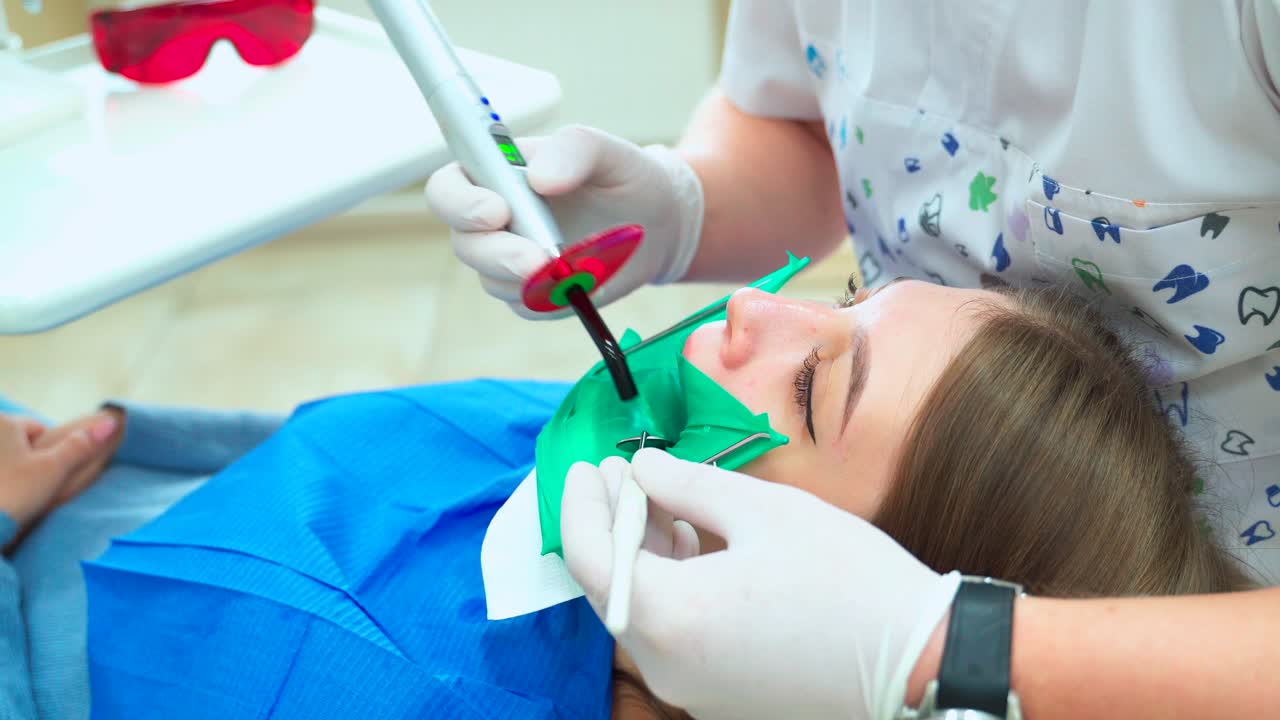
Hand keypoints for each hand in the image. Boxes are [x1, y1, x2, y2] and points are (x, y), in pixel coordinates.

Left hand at [0, 409, 122, 547]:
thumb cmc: (14, 494)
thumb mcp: (53, 470)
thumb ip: (81, 445)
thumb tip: (111, 421)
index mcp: (3, 422)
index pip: (37, 429)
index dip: (48, 454)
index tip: (45, 477)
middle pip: (15, 443)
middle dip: (25, 463)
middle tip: (28, 490)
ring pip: (1, 459)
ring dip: (8, 473)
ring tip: (11, 499)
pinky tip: (0, 501)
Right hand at [424, 125, 703, 318]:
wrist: (659, 224)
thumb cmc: (627, 177)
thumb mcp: (609, 151)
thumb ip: (574, 149)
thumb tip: (539, 178)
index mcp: (497, 174)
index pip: (448, 187)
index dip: (460, 203)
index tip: (497, 211)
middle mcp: (495, 218)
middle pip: (466, 244)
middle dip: (498, 255)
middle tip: (538, 261)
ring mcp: (510, 258)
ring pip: (493, 280)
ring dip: (529, 281)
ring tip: (574, 270)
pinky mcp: (533, 293)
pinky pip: (527, 305)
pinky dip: (552, 299)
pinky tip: (583, 283)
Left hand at [561, 449, 960, 719]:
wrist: (922, 662)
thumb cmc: (846, 579)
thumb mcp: (761, 510)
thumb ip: (684, 484)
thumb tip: (640, 469)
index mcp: (669, 619)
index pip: (588, 557)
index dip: (581, 503)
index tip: (590, 463)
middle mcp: (668, 667)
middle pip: (614, 586)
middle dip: (615, 524)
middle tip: (626, 471)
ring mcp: (694, 691)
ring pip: (646, 611)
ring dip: (647, 554)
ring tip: (665, 500)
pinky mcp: (722, 698)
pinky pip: (677, 635)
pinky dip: (675, 587)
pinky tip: (698, 545)